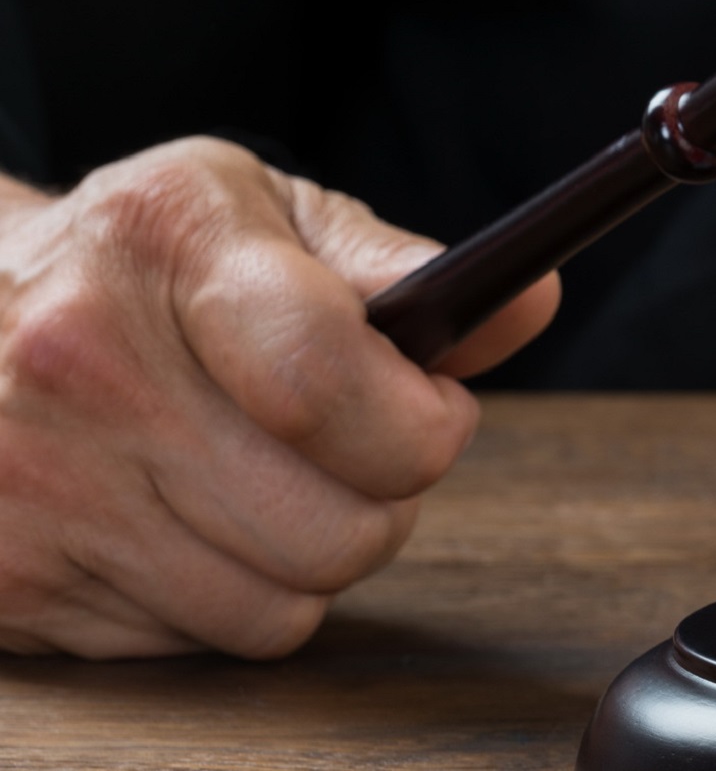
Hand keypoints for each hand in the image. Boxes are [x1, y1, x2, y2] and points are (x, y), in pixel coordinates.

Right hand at [0, 138, 557, 658]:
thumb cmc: (140, 261)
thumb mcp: (260, 213)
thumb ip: (396, 265)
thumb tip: (527, 303)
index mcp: (167, 246)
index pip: (324, 381)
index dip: (419, 422)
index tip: (436, 410)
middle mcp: (85, 365)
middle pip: (335, 526)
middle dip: (387, 499)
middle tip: (362, 452)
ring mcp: (40, 484)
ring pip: (282, 605)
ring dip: (313, 558)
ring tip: (273, 481)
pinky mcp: (14, 580)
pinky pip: (204, 640)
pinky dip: (228, 595)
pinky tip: (191, 519)